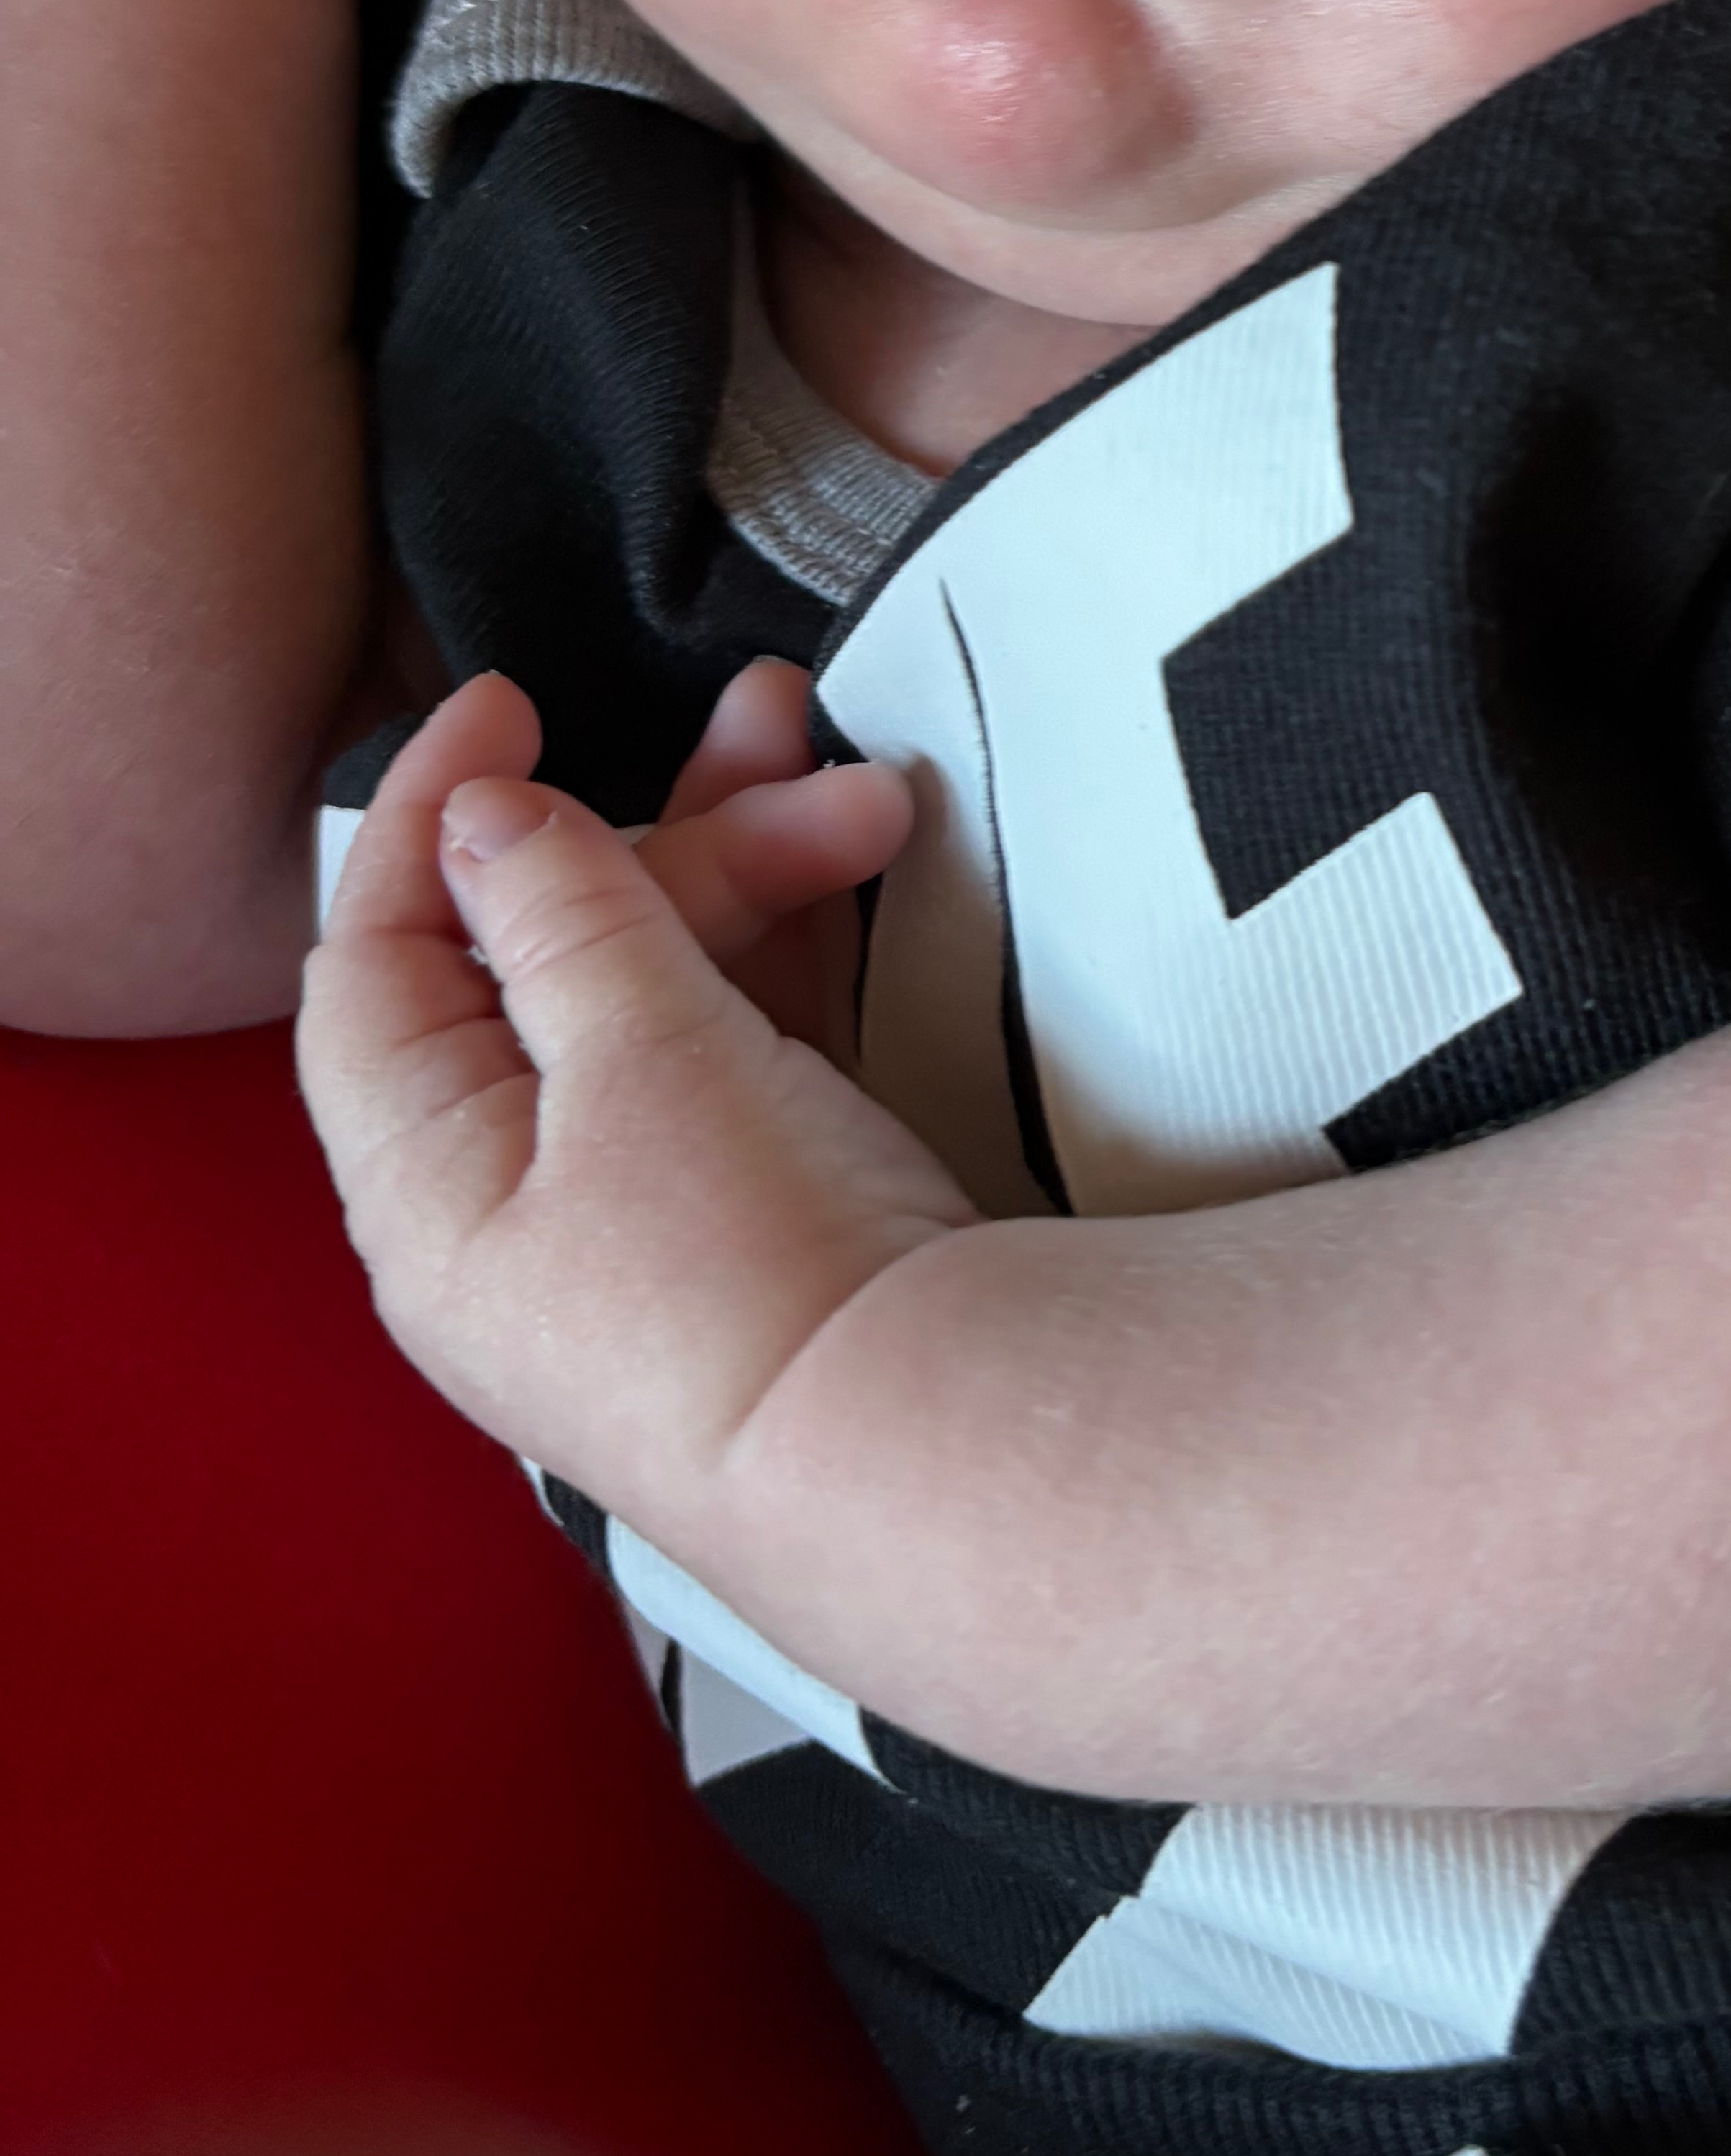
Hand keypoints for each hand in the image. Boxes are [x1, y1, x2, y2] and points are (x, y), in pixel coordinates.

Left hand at [296, 672, 963, 1532]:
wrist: (932, 1452)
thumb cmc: (750, 1269)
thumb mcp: (636, 1052)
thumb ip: (556, 913)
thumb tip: (480, 818)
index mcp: (426, 1185)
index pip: (374, 960)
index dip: (426, 814)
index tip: (505, 703)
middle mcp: (515, 1209)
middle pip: (549, 960)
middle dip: (673, 838)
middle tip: (787, 747)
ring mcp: (643, 1219)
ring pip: (665, 994)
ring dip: (752, 871)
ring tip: (858, 784)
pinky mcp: (760, 1226)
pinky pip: (748, 1052)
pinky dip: (792, 958)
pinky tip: (857, 877)